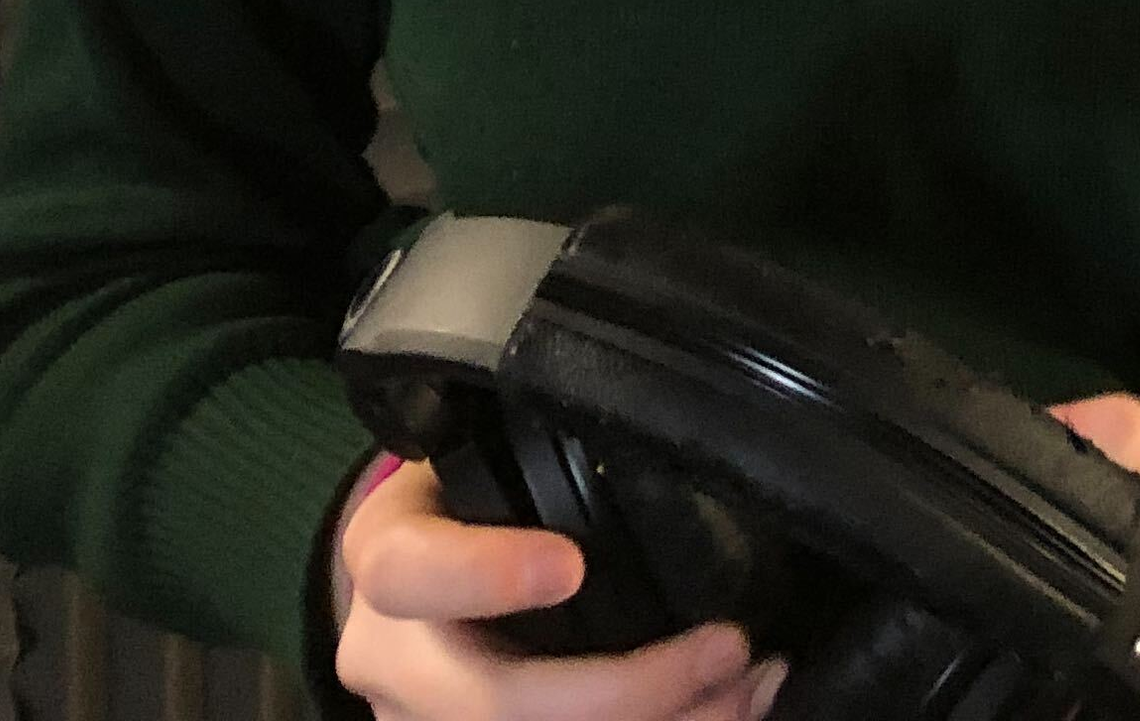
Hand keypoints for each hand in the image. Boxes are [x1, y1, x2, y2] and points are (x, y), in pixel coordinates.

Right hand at [332, 455, 784, 720]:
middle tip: (727, 648)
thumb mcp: (479, 467)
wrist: (421, 576)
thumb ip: (534, 467)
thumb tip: (652, 444)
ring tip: (749, 685)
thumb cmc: (469, 504)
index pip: (412, 572)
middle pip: (494, 704)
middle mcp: (392, 659)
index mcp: (390, 558)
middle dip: (628, 690)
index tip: (570, 566)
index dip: (484, 576)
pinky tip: (727, 709)